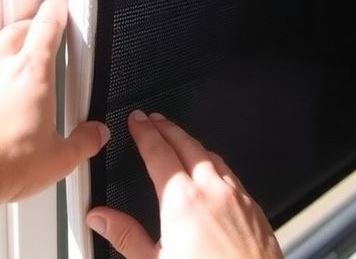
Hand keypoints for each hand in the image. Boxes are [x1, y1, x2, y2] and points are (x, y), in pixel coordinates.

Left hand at [0, 0, 109, 203]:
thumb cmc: (4, 165)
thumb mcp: (59, 158)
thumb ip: (84, 141)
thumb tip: (95, 134)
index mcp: (33, 74)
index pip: (47, 24)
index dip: (56, 7)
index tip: (59, 0)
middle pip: (16, 30)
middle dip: (29, 27)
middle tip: (38, 34)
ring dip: (1, 58)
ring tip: (10, 79)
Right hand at [86, 111, 282, 258]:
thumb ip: (126, 236)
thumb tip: (100, 218)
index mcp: (183, 202)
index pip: (159, 152)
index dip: (145, 132)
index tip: (137, 121)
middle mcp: (213, 192)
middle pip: (187, 145)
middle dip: (168, 128)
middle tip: (154, 120)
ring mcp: (238, 198)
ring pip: (212, 157)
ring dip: (192, 143)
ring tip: (179, 140)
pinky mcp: (254, 209)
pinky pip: (231, 174)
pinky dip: (215, 164)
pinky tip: (212, 172)